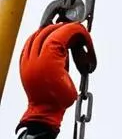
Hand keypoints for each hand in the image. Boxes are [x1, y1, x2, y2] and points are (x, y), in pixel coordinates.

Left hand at [17, 24, 95, 138]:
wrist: (44, 110)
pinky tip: (47, 38)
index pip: (58, 36)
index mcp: (48, 62)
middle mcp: (35, 59)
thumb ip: (69, 59)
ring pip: (36, 35)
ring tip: (61, 32)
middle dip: (62, 28)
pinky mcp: (23, 63)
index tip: (80, 29)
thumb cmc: (59, 99)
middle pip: (46, 32)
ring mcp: (27, 60)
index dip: (71, 30)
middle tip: (73, 30)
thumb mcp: (71, 79)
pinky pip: (29, 43)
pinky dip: (39, 37)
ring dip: (50, 30)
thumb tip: (71, 44)